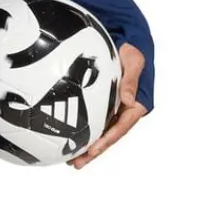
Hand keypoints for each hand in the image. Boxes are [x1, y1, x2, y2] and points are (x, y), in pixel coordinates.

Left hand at [68, 42, 147, 168]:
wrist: (128, 39)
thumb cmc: (133, 50)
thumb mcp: (135, 61)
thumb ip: (131, 80)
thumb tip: (130, 101)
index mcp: (136, 105)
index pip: (121, 127)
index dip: (107, 140)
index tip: (93, 150)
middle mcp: (123, 109)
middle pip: (108, 134)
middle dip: (93, 151)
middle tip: (76, 163)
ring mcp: (112, 106)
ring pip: (99, 129)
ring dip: (86, 143)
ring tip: (69, 158)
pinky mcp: (101, 100)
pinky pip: (91, 116)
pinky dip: (82, 126)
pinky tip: (67, 134)